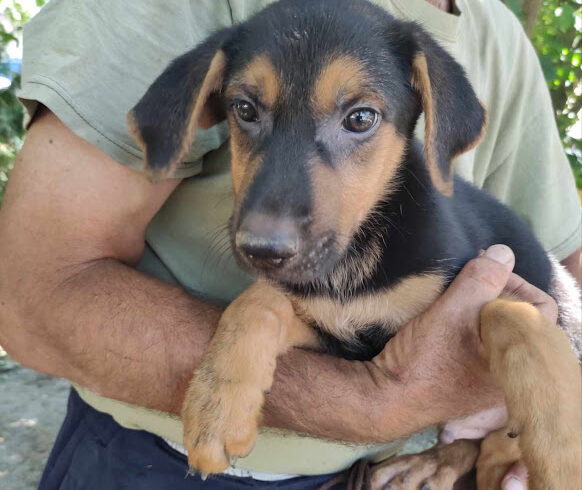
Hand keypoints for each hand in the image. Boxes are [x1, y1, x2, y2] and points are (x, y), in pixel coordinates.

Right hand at [371, 244, 517, 429]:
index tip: (480, 272)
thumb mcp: (451, 313)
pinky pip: (485, 345)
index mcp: (519, 361)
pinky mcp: (472, 382)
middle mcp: (513, 374)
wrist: (388, 398)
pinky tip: (449, 321)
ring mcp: (493, 381)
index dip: (512, 281)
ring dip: (481, 308)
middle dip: (495, 293)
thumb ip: (481, 280)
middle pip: (519, 318)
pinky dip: (472, 327)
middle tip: (466, 281)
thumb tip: (504, 253)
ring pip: (499, 330)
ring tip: (456, 298)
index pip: (540, 307)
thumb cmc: (424, 359)